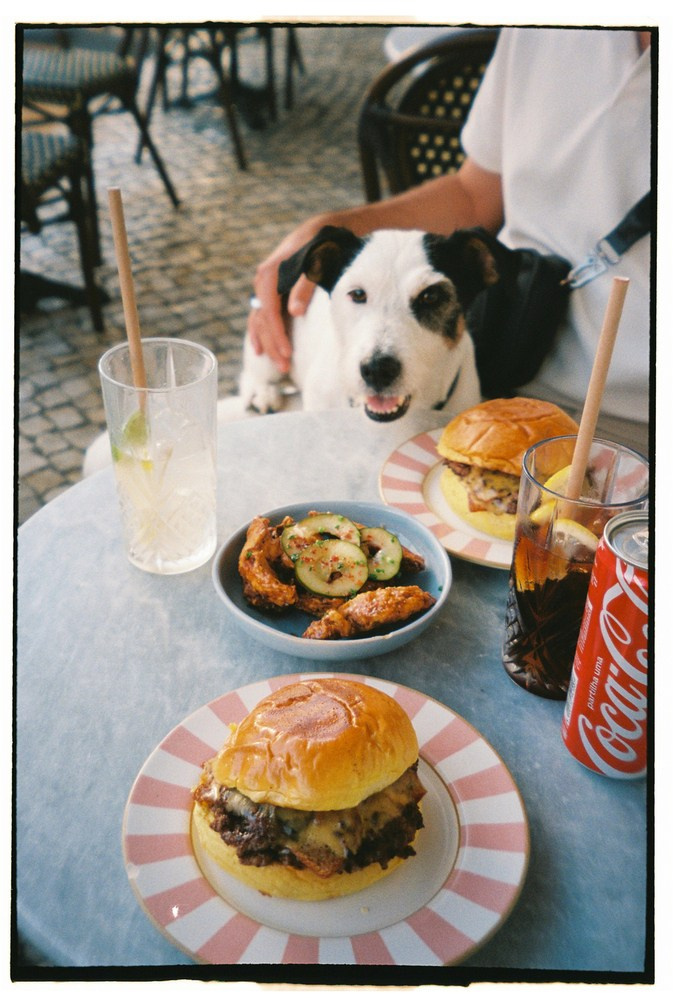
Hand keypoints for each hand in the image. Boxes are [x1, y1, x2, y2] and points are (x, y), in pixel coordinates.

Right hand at [247, 220, 324, 372]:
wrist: (319, 231)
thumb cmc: (320, 245)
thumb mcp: (317, 261)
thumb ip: (305, 285)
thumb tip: (294, 312)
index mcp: (270, 274)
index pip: (270, 313)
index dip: (277, 335)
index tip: (288, 353)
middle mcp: (262, 281)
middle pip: (263, 321)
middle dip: (273, 346)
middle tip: (285, 367)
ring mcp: (263, 287)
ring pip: (260, 321)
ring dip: (268, 344)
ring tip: (279, 366)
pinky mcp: (269, 292)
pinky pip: (260, 317)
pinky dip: (260, 334)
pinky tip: (260, 350)